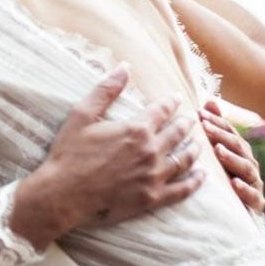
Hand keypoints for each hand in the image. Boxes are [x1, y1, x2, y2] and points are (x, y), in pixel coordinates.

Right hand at [11, 64, 204, 249]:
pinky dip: (195, 181)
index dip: (170, 102)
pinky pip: (182, 189)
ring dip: (193, 149)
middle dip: (185, 124)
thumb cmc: (69, 154)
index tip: (176, 98)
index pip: (162, 111)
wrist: (63, 195)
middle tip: (190, 119)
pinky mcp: (152, 198)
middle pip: (177, 133)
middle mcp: (151, 151)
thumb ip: (106, 90)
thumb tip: (124, 67)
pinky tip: (201, 175)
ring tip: (198, 143)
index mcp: (136, 129)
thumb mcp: (82, 115)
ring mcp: (154, 176)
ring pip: (184, 159)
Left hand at [200, 98, 264, 212]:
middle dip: (221, 136)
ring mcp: (255, 183)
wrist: (234, 214)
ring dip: (232, 159)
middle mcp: (249, 163)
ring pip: (246, 168)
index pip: (229, 132)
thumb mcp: (216, 152)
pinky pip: (254, 196)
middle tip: (205, 128)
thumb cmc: (223, 177)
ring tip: (218, 151)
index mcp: (239, 150)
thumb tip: (209, 101)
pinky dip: (245, 189)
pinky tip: (234, 184)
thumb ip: (216, 128)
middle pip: (237, 147)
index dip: (216, 122)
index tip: (199, 114)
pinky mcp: (257, 203)